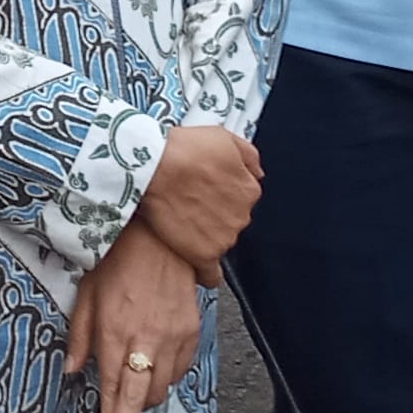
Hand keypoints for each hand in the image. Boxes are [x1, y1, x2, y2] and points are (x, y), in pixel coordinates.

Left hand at [63, 225, 201, 412]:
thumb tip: (73, 372)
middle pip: (141, 402)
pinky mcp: (192, 331)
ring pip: (162, 389)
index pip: (115, 397)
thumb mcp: (86, 296)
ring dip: (146, 395)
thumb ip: (80, 337)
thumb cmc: (116, 262)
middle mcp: (146, 343)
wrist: (160, 236)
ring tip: (132, 384)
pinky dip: (166, 375)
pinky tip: (153, 362)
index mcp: (115, 336)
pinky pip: (180, 370)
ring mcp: (173, 339)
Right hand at [127, 122, 264, 278]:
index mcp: (248, 190)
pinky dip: (204, 273)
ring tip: (179, 223)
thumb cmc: (185, 148)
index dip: (221, 195)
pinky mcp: (203, 254)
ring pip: (218, 243)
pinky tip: (194, 265)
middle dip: (213, 215)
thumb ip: (248, 156)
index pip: (242, 199)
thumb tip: (258, 173)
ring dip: (203, 237)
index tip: (204, 191)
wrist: (155, 166)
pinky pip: (210, 274)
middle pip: (230, 222)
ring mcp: (224, 238)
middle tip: (187, 204)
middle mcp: (241, 217)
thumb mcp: (223, 137)